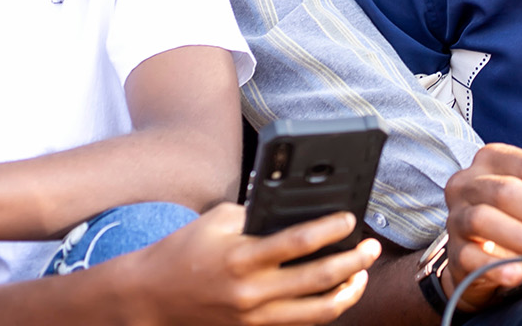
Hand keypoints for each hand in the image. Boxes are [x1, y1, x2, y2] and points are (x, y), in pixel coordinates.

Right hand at [113, 203, 378, 325]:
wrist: (151, 296)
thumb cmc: (185, 250)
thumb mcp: (218, 220)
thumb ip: (258, 214)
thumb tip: (300, 208)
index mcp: (241, 257)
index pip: (298, 242)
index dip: (331, 229)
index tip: (351, 219)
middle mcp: (251, 291)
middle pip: (319, 279)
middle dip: (354, 262)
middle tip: (370, 247)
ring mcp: (254, 316)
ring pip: (318, 311)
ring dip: (349, 291)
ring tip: (362, 274)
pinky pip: (301, 322)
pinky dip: (324, 308)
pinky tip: (337, 291)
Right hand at [441, 144, 521, 311]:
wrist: (480, 260)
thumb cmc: (517, 221)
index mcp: (493, 160)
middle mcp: (468, 183)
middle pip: (507, 191)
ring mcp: (455, 217)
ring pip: (485, 219)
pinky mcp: (452, 252)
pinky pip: (471, 256)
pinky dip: (497, 265)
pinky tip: (518, 273)